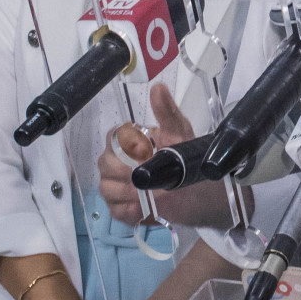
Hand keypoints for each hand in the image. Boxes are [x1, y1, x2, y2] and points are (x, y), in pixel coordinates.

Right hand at [97, 83, 197, 223]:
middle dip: (124, 171)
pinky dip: (127, 211)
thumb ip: (167, 112)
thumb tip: (158, 88)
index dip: (126, 146)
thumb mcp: (179, 132)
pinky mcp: (121, 207)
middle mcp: (117, 162)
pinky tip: (142, 209)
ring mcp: (117, 186)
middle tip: (145, 175)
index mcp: (128, 141)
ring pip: (107, 188)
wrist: (195, 191)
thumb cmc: (183, 158)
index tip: (144, 151)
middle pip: (105, 164)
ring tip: (147, 194)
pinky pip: (114, 210)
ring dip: (126, 192)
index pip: (113, 138)